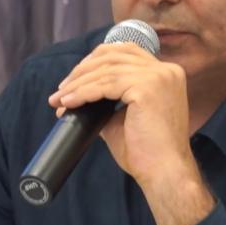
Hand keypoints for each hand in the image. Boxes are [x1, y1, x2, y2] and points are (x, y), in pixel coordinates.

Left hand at [49, 43, 213, 224]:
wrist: (164, 173)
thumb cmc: (147, 153)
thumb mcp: (125, 118)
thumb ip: (108, 103)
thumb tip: (79, 97)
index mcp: (166, 74)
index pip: (126, 51)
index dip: (96, 60)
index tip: (75, 77)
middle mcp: (166, 70)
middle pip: (113, 56)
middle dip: (82, 71)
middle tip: (61, 89)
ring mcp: (158, 77)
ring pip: (106, 70)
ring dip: (77, 83)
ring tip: (59, 99)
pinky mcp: (147, 88)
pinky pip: (105, 85)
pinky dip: (83, 92)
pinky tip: (68, 102)